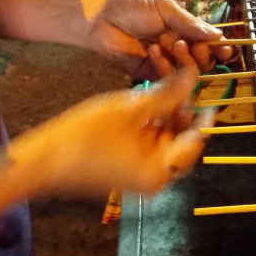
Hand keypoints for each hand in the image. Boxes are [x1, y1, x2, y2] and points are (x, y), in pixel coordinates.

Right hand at [11, 67, 214, 196]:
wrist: (46, 158)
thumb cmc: (88, 134)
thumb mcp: (133, 107)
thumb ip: (169, 94)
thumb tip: (195, 76)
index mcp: (161, 171)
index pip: (195, 141)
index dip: (203, 115)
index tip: (210, 94)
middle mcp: (156, 179)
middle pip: (180, 141)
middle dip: (182, 111)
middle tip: (182, 84)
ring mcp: (140, 177)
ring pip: (164, 141)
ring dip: (166, 116)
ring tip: (163, 88)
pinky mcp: (127, 171)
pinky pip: (148, 147)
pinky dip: (150, 127)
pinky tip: (146, 103)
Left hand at [80, 0, 232, 79]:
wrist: (99, 18)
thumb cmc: (131, 5)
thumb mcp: (163, 7)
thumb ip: (189, 23)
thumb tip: (217, 35)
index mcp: (183, 28)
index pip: (208, 42)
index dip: (219, 48)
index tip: (226, 50)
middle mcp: (177, 46)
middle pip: (202, 60)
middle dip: (202, 55)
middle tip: (190, 45)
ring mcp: (164, 62)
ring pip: (187, 72)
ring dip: (184, 60)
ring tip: (172, 45)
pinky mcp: (149, 74)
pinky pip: (166, 78)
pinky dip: (164, 66)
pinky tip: (152, 51)